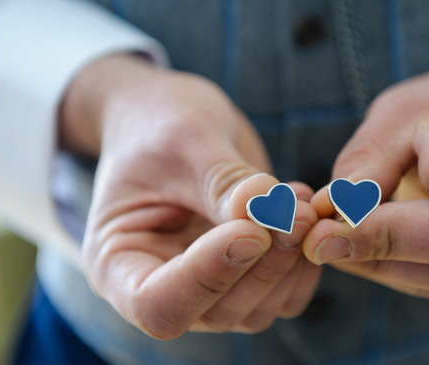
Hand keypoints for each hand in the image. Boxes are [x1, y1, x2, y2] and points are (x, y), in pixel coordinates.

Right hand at [60, 54, 320, 337]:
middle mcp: (165, 284)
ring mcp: (209, 284)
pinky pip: (284, 292)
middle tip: (298, 214)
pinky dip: (304, 262)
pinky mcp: (245, 272)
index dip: (207, 277)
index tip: (249, 231)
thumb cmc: (160, 124)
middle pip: (218, 311)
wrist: (173, 117)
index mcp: (119, 263)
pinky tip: (308, 212)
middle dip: (263, 265)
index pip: (157, 304)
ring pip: (257, 308)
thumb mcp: (182, 141)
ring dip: (290, 263)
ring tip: (304, 204)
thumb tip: (272, 214)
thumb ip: (222, 181)